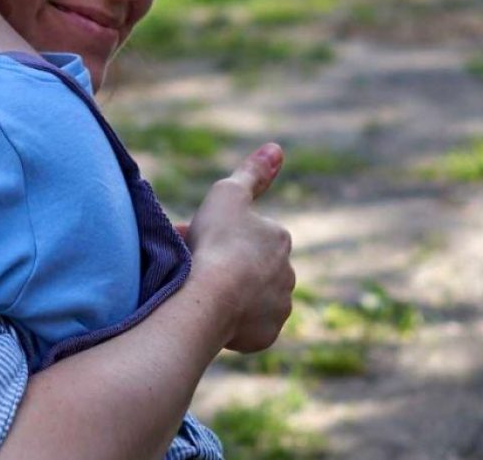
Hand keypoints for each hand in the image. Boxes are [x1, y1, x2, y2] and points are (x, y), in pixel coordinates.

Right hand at [183, 142, 294, 352]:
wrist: (211, 297)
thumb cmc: (216, 242)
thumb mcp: (228, 193)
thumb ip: (252, 171)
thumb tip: (277, 148)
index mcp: (280, 238)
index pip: (250, 235)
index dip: (222, 236)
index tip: (197, 241)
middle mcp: (288, 273)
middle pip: (252, 267)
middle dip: (228, 266)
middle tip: (194, 269)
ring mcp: (279, 306)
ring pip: (252, 297)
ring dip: (232, 294)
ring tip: (201, 294)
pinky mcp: (268, 335)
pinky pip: (250, 326)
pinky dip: (234, 322)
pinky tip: (213, 317)